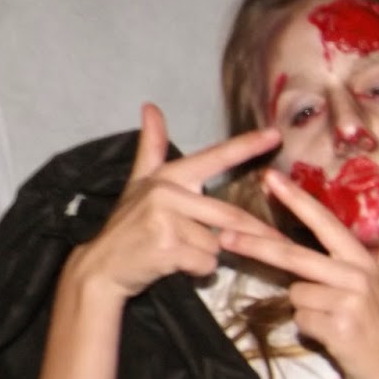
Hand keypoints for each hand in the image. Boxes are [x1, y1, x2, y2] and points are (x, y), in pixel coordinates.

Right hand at [69, 103, 279, 300]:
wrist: (103, 267)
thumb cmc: (128, 227)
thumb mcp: (138, 183)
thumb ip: (151, 149)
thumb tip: (151, 107)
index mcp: (169, 177)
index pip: (215, 158)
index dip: (246, 146)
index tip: (275, 134)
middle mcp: (167, 192)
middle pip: (230, 215)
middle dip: (254, 234)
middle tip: (273, 242)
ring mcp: (166, 219)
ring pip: (217, 244)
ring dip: (206, 256)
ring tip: (177, 252)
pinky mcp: (167, 246)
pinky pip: (206, 264)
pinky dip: (197, 271)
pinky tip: (174, 265)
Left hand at [219, 168, 378, 378]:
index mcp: (363, 262)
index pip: (325, 224)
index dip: (298, 200)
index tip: (270, 179)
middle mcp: (357, 276)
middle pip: (294, 255)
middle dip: (256, 245)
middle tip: (225, 237)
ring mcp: (348, 301)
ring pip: (296, 294)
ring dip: (305, 310)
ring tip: (331, 322)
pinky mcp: (338, 326)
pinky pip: (301, 320)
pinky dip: (309, 330)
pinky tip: (331, 336)